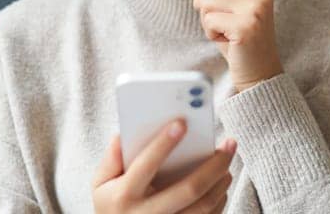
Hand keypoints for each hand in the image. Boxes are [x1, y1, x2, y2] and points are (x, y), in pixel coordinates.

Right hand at [92, 117, 236, 213]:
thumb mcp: (100, 184)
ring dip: (221, 182)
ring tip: (227, 162)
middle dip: (213, 164)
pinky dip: (220, 199)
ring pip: (204, 206)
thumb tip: (124, 134)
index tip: (182, 122)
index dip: (163, 144)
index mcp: (124, 196)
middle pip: (189, 189)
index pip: (146, 166)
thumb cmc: (111, 205)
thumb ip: (110, 158)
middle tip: (229, 143)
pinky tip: (221, 183)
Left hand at [167, 0, 283, 93]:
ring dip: (206, 19)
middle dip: (202, 0)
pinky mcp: (246, 26)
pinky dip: (210, 32)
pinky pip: (209, 19)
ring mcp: (255, 8)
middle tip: (215, 19)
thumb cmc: (239, 39)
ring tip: (223, 31)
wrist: (259, 72)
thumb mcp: (223, 8)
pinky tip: (226, 40)